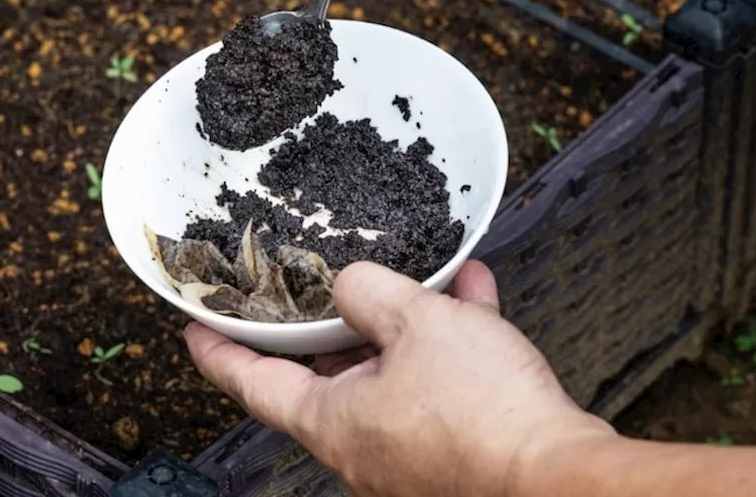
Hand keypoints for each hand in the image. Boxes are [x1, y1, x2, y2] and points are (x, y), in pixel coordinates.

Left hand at [185, 260, 614, 496]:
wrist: (561, 480)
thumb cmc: (483, 415)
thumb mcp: (414, 322)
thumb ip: (368, 291)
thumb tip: (349, 285)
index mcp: (332, 422)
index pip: (253, 384)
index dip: (219, 352)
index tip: (194, 331)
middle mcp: (363, 447)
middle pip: (330, 377)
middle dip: (339, 326)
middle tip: (333, 287)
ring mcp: (410, 456)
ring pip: (395, 375)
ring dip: (410, 324)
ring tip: (430, 278)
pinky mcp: (457, 456)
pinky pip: (443, 389)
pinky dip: (453, 345)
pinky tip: (476, 299)